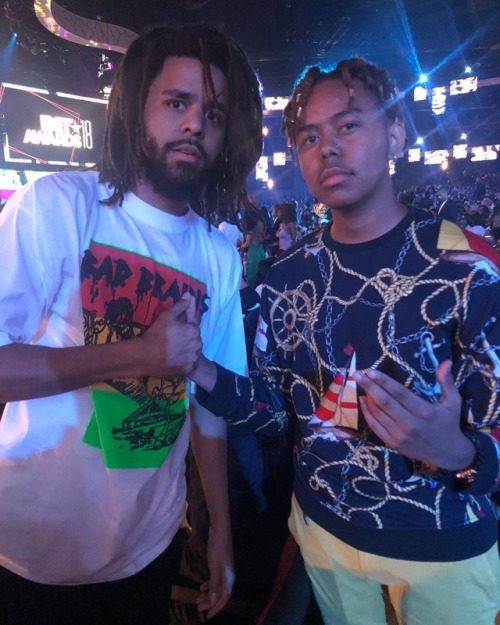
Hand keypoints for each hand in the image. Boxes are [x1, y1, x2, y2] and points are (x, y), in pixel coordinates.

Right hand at [138, 293, 201, 377]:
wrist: (145, 356)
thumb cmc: (156, 334)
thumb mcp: (167, 316)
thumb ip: (180, 306)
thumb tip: (189, 295)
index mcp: (194, 330)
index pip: (193, 324)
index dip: (184, 325)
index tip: (175, 328)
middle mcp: (197, 344)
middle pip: (194, 338)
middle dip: (186, 337)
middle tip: (172, 338)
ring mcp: (193, 358)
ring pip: (193, 351)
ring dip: (187, 349)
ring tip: (173, 349)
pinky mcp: (188, 370)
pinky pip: (189, 363)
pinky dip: (185, 361)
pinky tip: (175, 358)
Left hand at [196, 527, 234, 619]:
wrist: (220, 532)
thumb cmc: (217, 549)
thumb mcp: (214, 567)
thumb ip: (214, 584)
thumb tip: (212, 601)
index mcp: (229, 578)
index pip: (224, 598)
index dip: (216, 608)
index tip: (207, 616)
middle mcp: (229, 577)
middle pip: (220, 595)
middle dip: (210, 603)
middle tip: (198, 608)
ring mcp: (225, 571)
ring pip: (217, 588)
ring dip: (208, 595)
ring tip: (197, 599)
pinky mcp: (221, 566)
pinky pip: (215, 580)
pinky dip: (209, 585)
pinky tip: (201, 587)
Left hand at [353, 360, 475, 469]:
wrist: (448, 454)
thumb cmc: (449, 423)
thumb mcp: (453, 402)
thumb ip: (447, 382)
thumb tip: (446, 361)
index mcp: (424, 412)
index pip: (400, 394)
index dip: (384, 382)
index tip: (371, 371)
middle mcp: (410, 424)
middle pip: (384, 402)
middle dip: (369, 386)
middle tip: (356, 374)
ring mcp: (399, 436)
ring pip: (377, 414)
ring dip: (367, 397)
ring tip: (360, 384)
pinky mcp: (393, 444)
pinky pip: (375, 426)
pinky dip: (367, 413)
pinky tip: (363, 401)